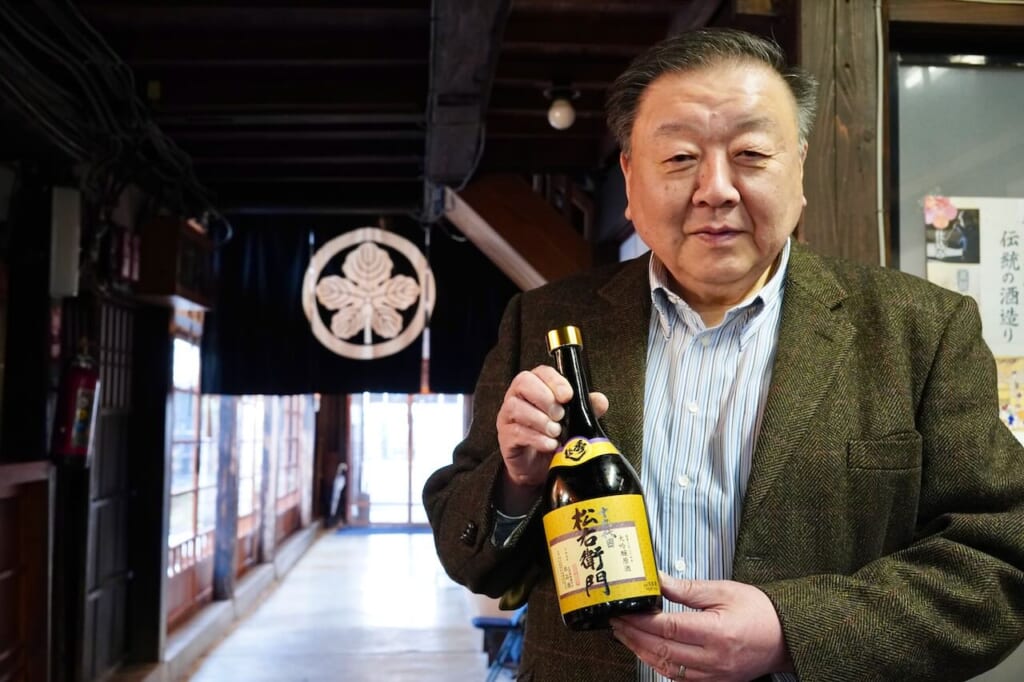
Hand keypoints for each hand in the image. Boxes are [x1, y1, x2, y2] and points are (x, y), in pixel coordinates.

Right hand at [495, 365, 606, 511]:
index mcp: (535, 386)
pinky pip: (516, 431)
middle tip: (560, 415)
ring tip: (556, 432)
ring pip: (516, 406)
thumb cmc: (554, 437)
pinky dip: (536, 438)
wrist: (539, 468)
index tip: (567, 395)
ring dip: (540, 419)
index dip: (554, 381)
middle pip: (523, 382)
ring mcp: (508, 416)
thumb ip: (586, 409)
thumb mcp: (573, 422)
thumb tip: (600, 400)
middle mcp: (518, 397)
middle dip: (545, 398)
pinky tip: (550, 444)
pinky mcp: (505, 437)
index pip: (541, 372)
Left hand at [611, 573, 792, 680]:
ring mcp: (713, 675)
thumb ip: (686, 589)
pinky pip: (679, 677)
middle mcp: (713, 659)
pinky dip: (658, 664)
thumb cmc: (759, 611)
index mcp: (717, 633)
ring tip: (625, 635)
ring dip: (641, 651)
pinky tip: (647, 650)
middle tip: (617, 621)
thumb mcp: (723, 590)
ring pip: (666, 667)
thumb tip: (657, 579)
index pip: (668, 628)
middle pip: (662, 649)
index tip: (624, 609)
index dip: (641, 620)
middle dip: (633, 635)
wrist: (786, 637)